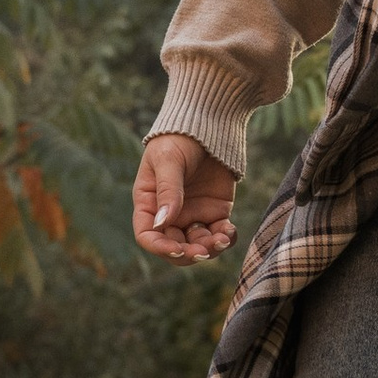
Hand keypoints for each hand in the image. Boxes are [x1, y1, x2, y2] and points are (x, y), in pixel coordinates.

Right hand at [133, 132, 237, 263]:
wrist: (209, 124)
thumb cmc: (179, 139)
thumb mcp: (168, 161)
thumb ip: (167, 191)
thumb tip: (161, 223)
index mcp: (148, 203)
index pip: (147, 235)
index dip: (160, 247)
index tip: (177, 249)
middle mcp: (169, 214)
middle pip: (174, 246)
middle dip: (188, 253)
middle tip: (204, 250)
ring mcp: (193, 214)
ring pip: (198, 245)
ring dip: (209, 248)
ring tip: (222, 238)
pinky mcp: (215, 211)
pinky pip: (219, 234)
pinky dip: (225, 238)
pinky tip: (230, 230)